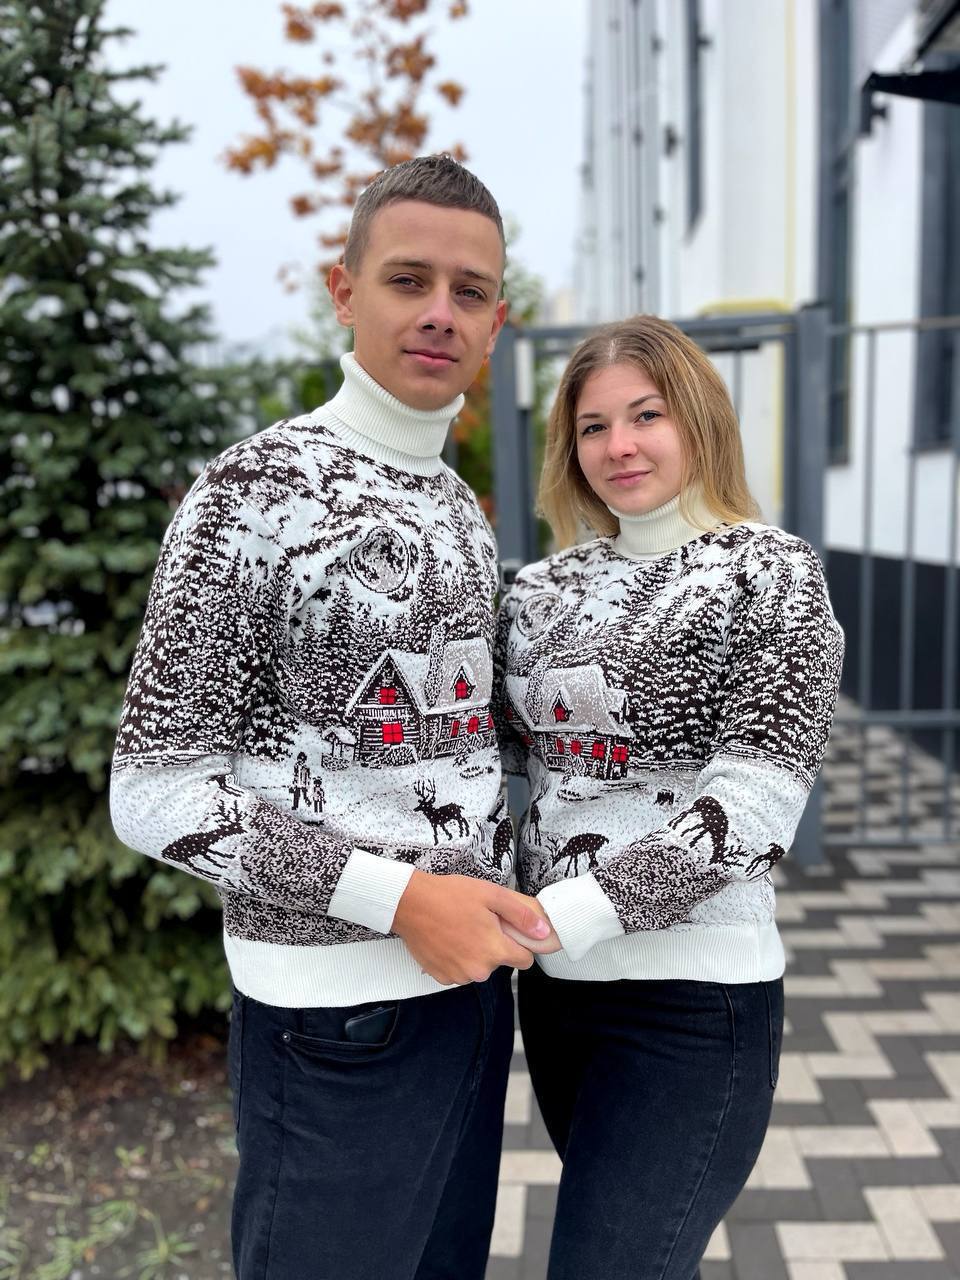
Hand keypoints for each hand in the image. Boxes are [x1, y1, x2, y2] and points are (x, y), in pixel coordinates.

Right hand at [392, 871, 551, 984]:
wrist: (410, 902)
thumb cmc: (450, 895)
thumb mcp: (492, 895)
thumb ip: (521, 916)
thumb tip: (543, 932)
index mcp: (494, 950)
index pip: (525, 960)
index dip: (520, 944)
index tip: (507, 931)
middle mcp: (478, 970)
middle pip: (499, 963)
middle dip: (494, 946)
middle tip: (479, 923)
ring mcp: (458, 976)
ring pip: (479, 968)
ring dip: (474, 953)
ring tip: (460, 929)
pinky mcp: (441, 977)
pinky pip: (459, 971)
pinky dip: (456, 958)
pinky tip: (447, 939)